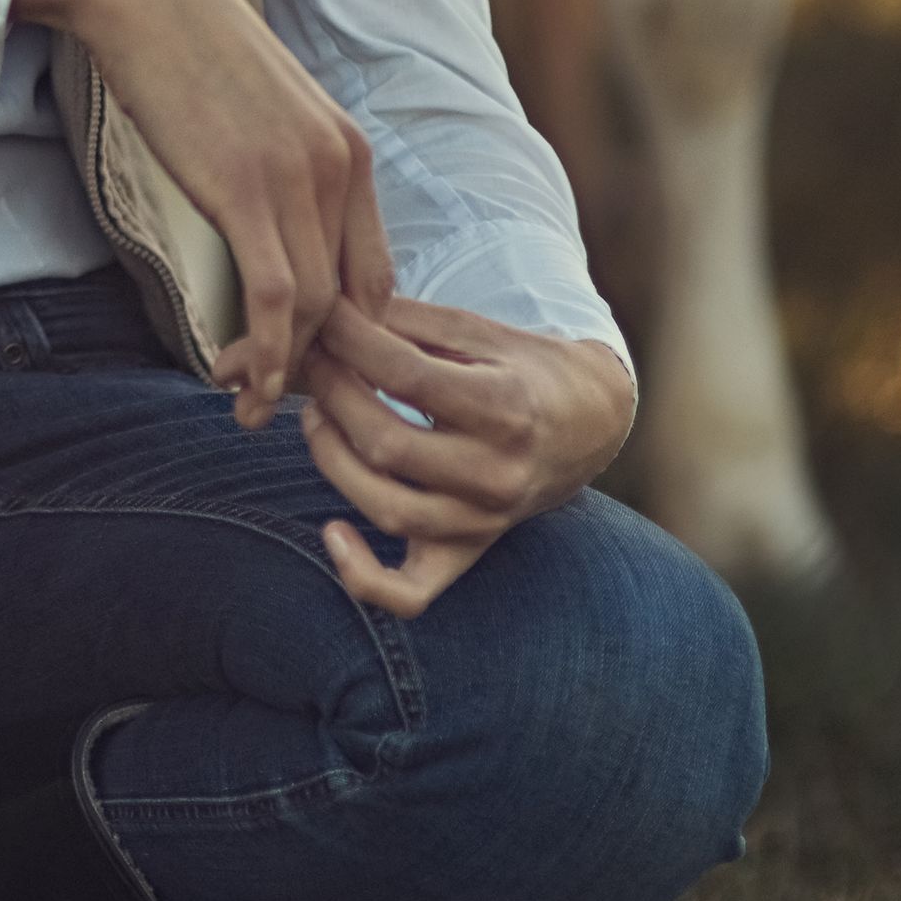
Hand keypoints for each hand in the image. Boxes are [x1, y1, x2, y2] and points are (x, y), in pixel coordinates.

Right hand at [14, 0, 393, 421]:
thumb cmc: (183, 47)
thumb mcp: (257, 113)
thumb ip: (279, 170)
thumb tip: (262, 224)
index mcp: (349, 152)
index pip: (373, 274)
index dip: (344, 335)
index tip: (298, 365)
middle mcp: (340, 167)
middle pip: (353, 301)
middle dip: (316, 363)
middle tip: (267, 395)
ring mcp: (298, 178)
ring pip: (318, 310)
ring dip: (282, 369)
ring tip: (242, 397)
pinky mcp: (246, 189)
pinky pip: (277, 298)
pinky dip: (264, 353)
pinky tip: (236, 377)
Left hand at [294, 294, 635, 620]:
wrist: (587, 422)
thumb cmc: (520, 368)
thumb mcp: (477, 331)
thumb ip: (406, 320)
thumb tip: (331, 307)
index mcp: (507, 408)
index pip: (407, 377)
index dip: (351, 343)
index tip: (325, 321)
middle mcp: (499, 473)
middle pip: (387, 445)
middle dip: (333, 395)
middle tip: (314, 363)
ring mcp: (483, 522)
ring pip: (388, 510)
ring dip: (332, 460)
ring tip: (316, 416)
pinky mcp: (466, 553)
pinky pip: (410, 593)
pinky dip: (363, 576)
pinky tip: (331, 532)